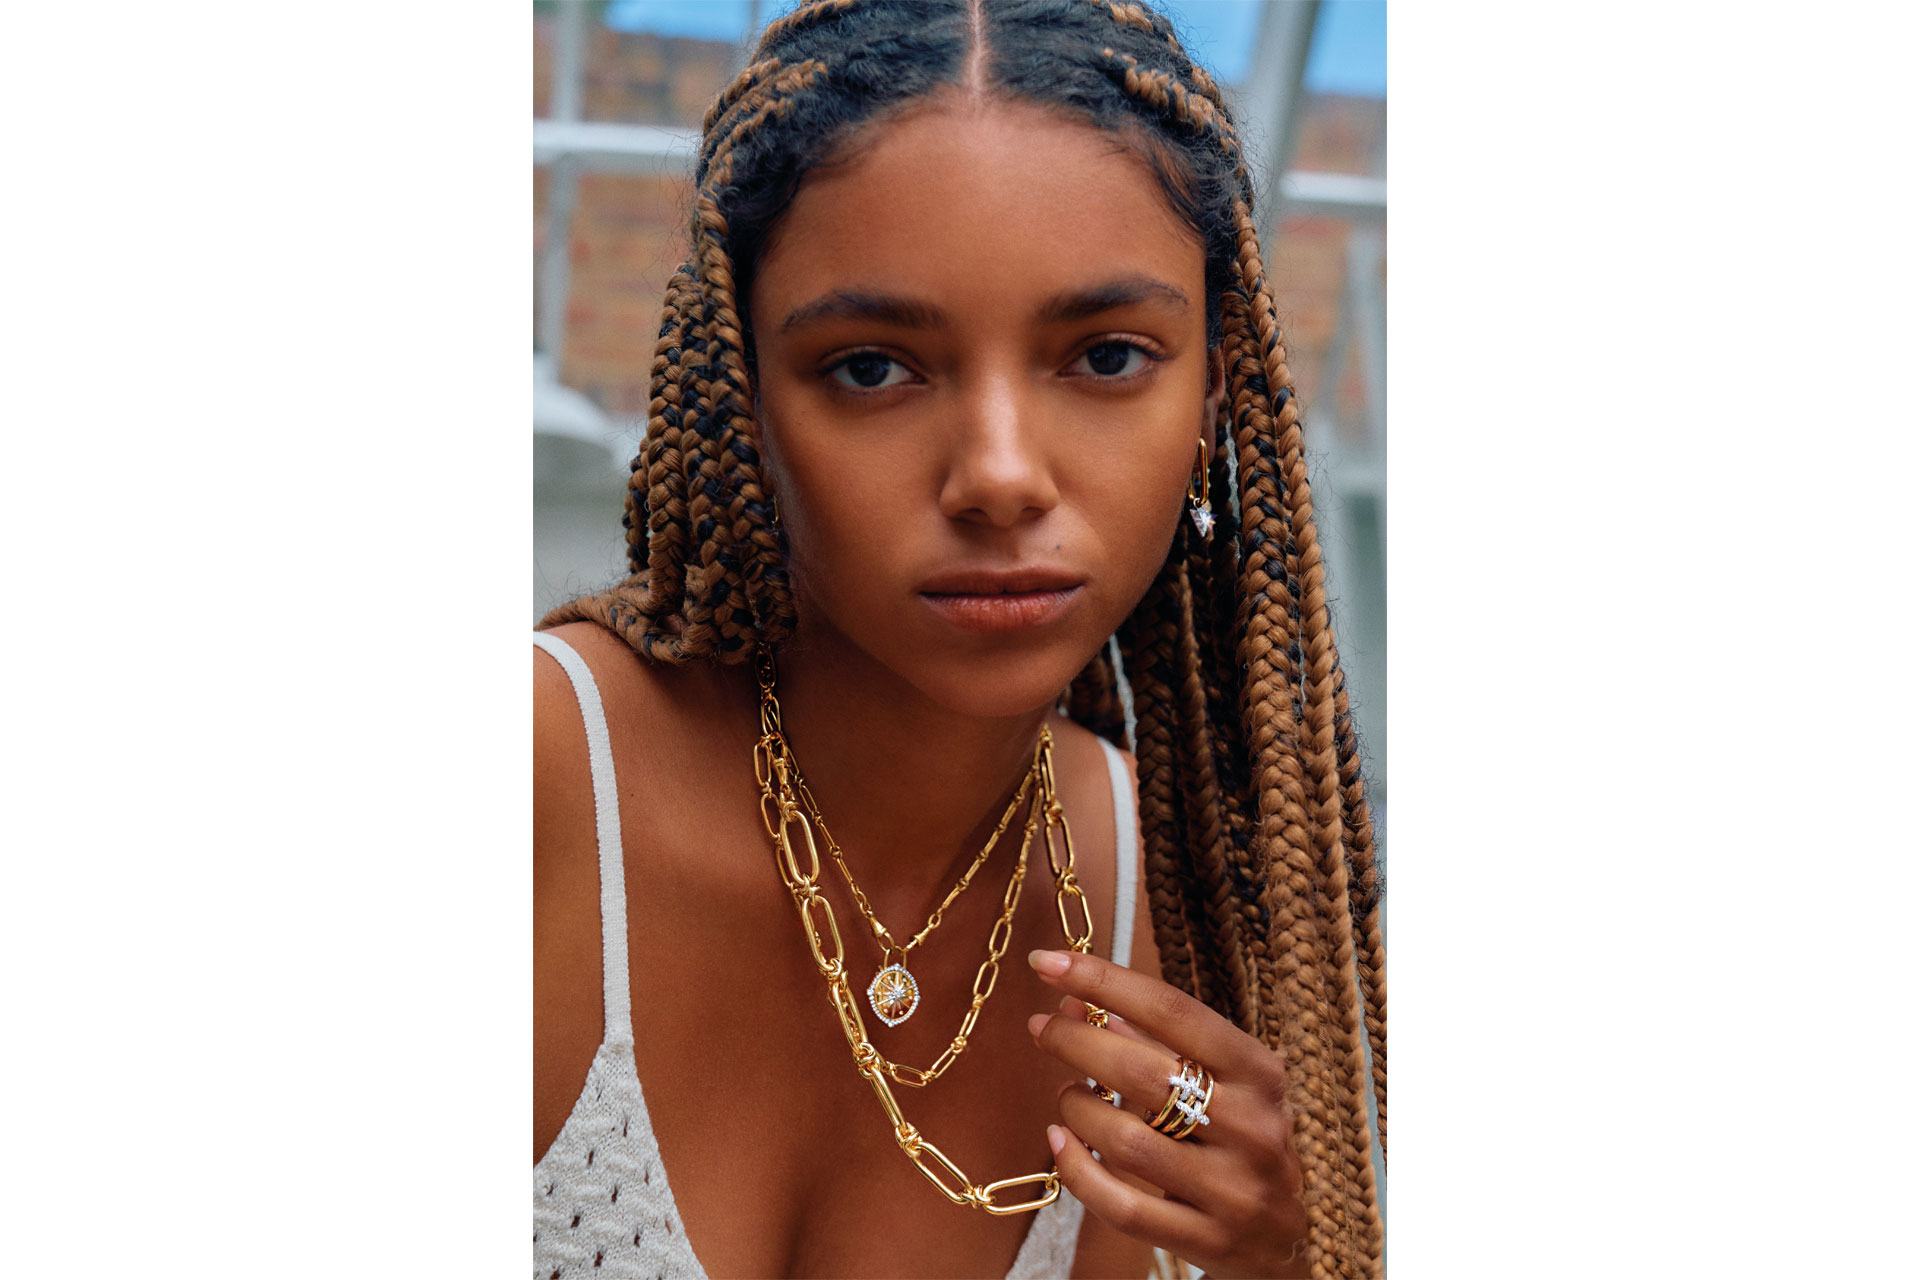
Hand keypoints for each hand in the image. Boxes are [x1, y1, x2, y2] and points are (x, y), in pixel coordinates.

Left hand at [1025, 948, 1309, 1279]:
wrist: (1297, 1235)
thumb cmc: (1247, 1138)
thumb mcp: (1224, 1081)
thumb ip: (1154, 1040)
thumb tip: (1075, 1003)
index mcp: (1259, 1072)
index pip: (1172, 1010)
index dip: (1103, 981)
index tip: (1048, 962)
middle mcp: (1251, 1126)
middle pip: (1141, 1071)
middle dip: (1075, 1041)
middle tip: (1042, 1027)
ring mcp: (1232, 1189)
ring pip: (1125, 1140)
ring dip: (1077, 1107)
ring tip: (1066, 1093)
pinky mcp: (1208, 1240)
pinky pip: (1121, 1206)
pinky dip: (1078, 1171)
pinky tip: (1061, 1142)